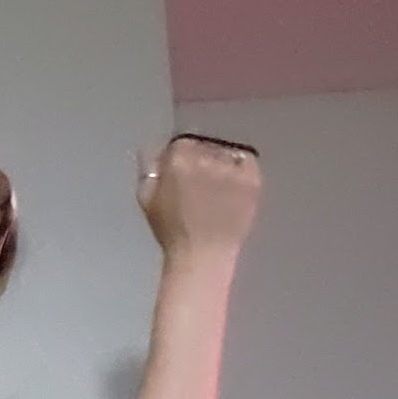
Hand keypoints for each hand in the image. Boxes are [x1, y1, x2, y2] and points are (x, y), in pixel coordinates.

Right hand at [137, 134, 260, 262]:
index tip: (182, 173)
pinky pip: (247, 160)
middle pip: (205, 145)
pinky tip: (232, 187)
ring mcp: (230, 168)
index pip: (182, 142)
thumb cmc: (172, 232)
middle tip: (200, 184)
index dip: (181, 158)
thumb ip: (148, 167)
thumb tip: (156, 148)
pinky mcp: (250, 178)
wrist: (202, 256)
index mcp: (177, 159)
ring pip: (226, 151)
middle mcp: (205, 158)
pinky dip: (240, 169)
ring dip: (222, 164)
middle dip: (202, 160)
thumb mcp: (147, 198)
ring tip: (216, 189)